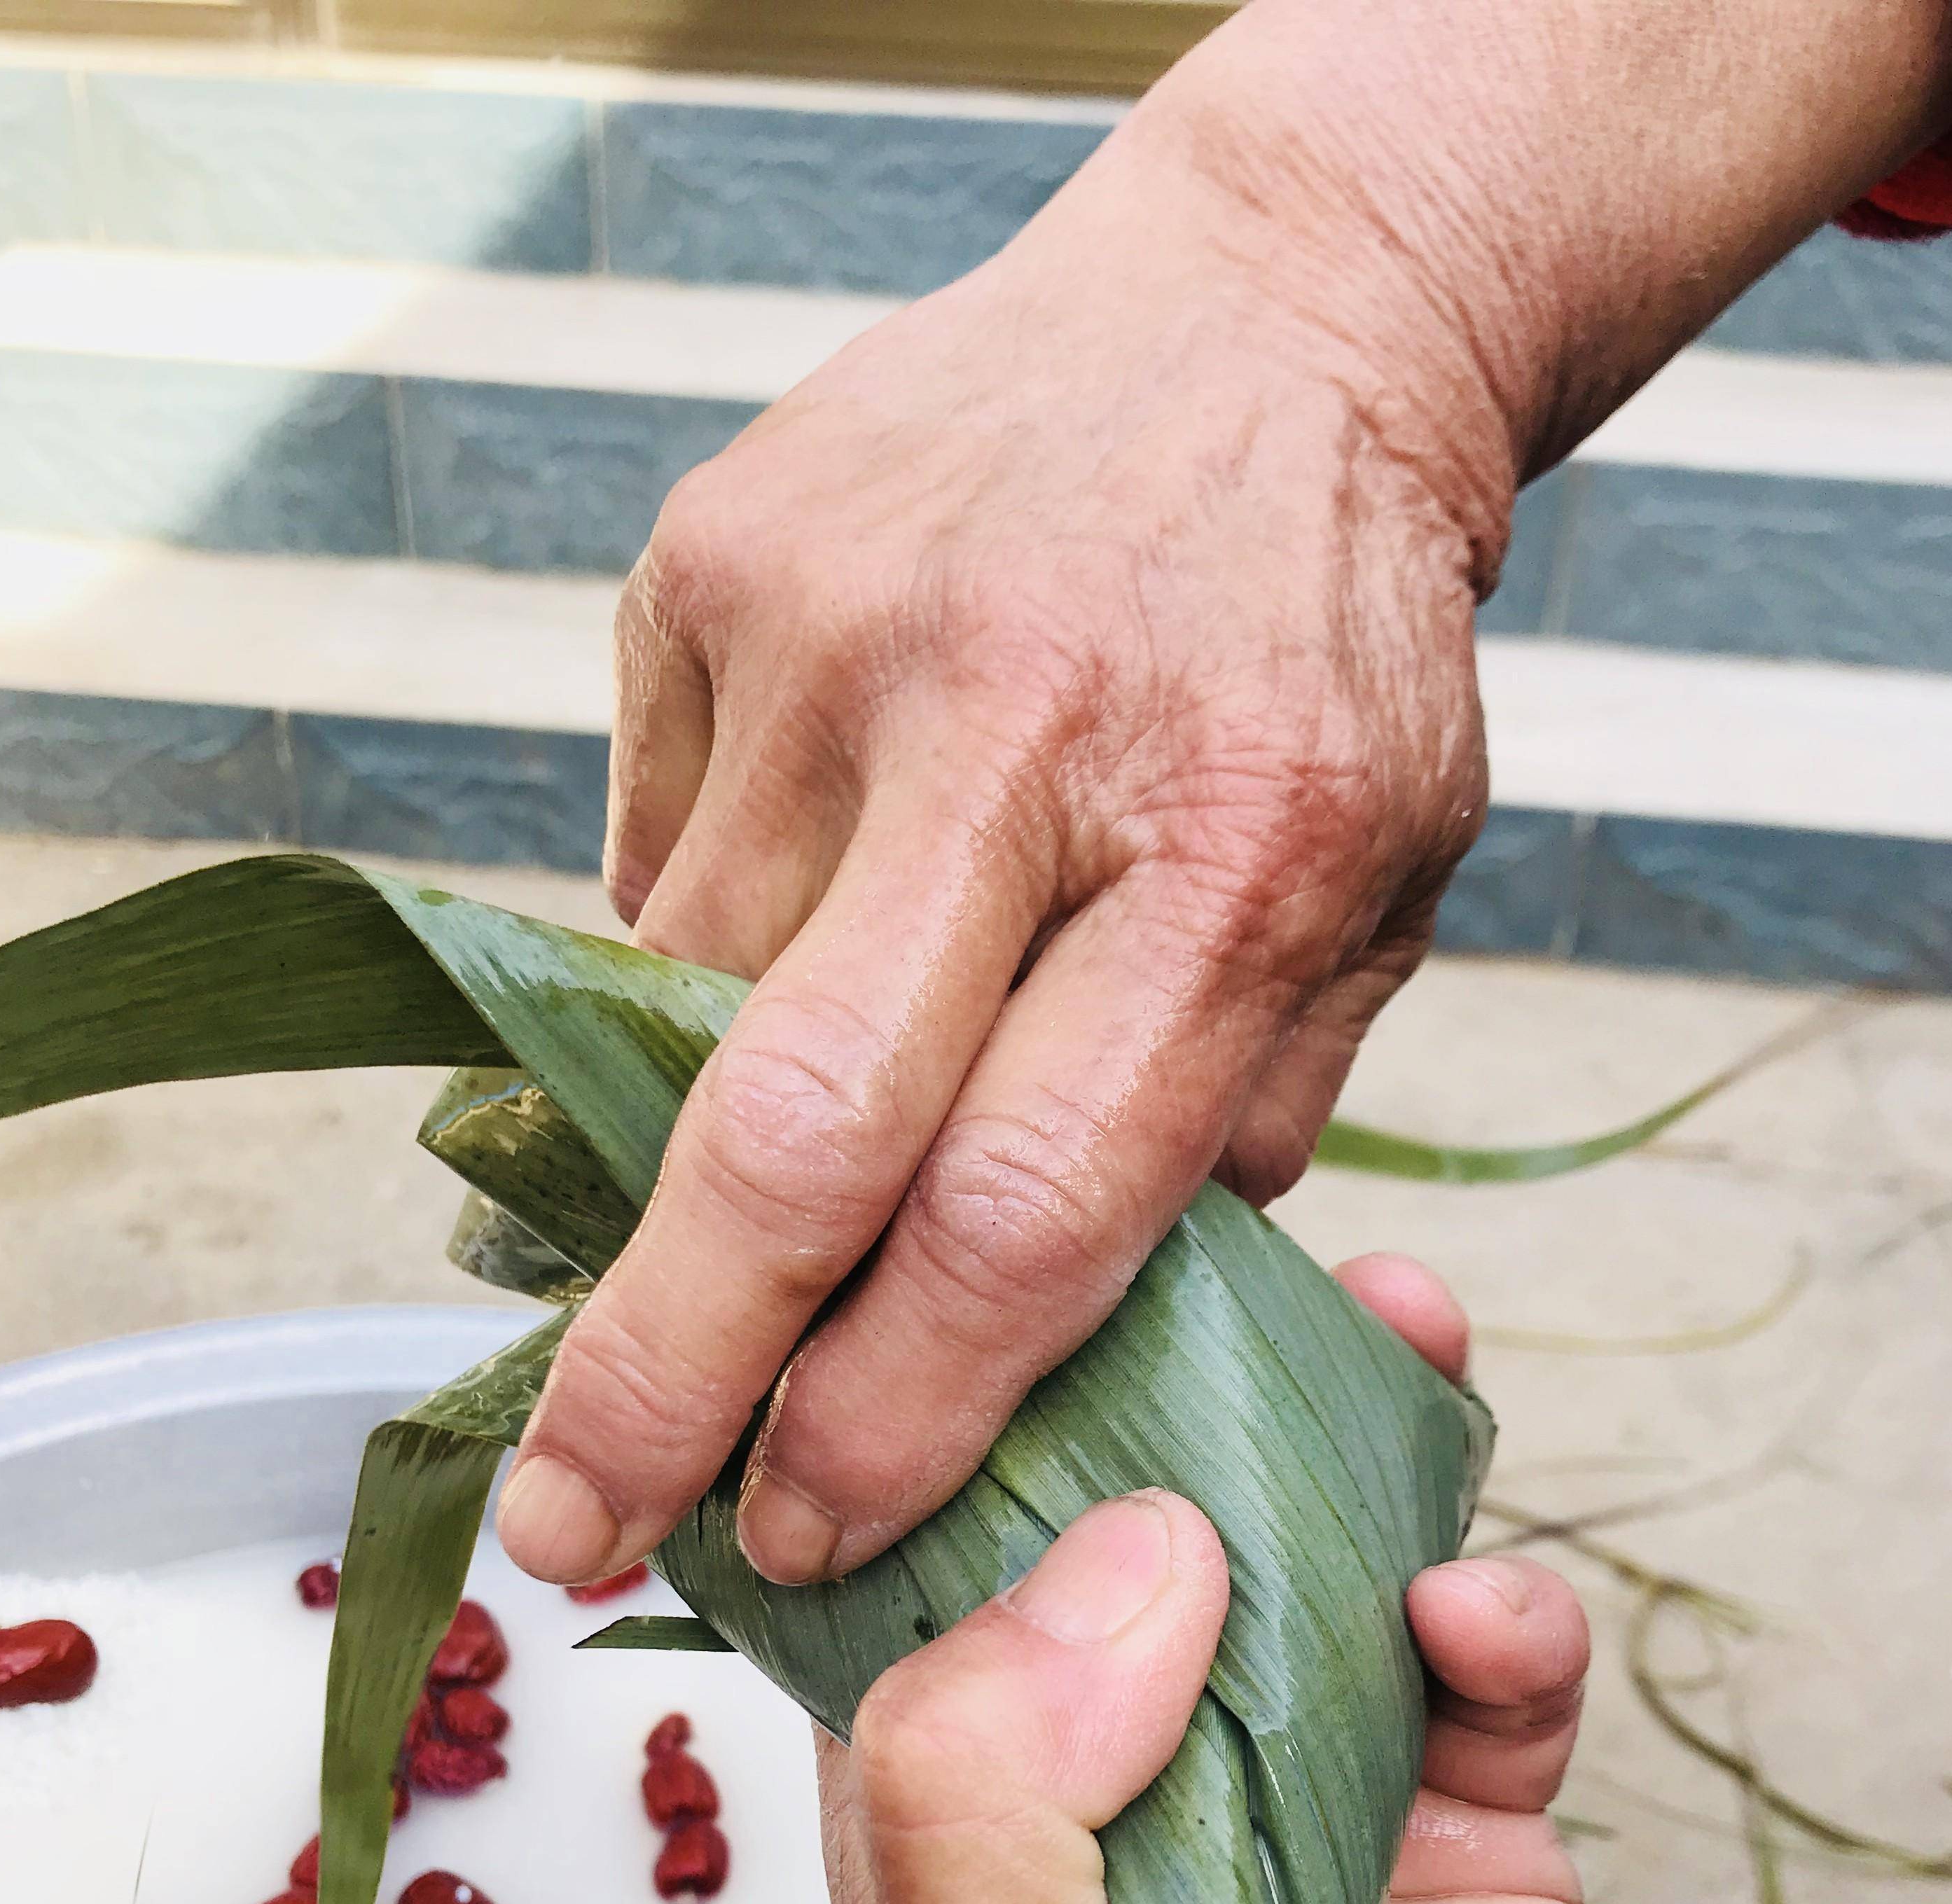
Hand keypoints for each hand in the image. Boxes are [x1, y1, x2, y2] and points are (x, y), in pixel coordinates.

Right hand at [496, 0, 1951, 1601]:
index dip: (898, 1413)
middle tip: (571, 1529)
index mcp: (1242, 842)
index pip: (1031, 1207)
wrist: (1257, 317)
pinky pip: (649, 860)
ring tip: (770, 1131)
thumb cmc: (1325, 660)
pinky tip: (807, 907)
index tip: (806, 1539)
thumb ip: (1228, 1121)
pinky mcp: (715, 563)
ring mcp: (840, 632)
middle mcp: (1021, 731)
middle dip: (661, 1376)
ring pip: (682, 1010)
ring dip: (690, 1144)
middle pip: (790, 1134)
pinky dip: (701, 953)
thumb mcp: (1380, 902)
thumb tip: (1032, 1343)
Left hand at [819, 1260, 1951, 1903]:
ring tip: (1399, 1336)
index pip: (924, 1602)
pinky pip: (1475, 1677)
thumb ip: (993, 1819)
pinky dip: (1495, 1622)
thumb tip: (1131, 1554)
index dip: (955, 1449)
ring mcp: (1294, 1812)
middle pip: (1131, 1548)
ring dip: (1355, 1454)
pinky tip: (1487, 1617)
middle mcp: (1118, 1808)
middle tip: (1218, 1271)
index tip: (996, 1297)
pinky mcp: (1461, 1838)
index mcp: (962, 1852)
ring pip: (1311, 1574)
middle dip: (1175, 1405)